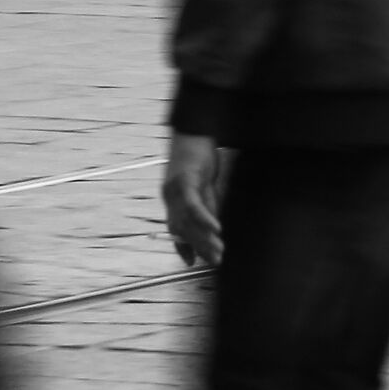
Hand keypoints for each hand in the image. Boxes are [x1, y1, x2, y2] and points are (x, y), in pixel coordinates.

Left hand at [162, 133, 224, 267]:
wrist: (193, 126)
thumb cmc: (200, 151)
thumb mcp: (206, 181)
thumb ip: (206, 202)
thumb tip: (211, 227)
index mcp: (172, 197)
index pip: (176, 227)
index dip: (182, 246)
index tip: (191, 263)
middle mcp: (169, 195)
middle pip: (183, 227)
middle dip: (199, 247)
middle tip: (216, 261)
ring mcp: (174, 187)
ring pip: (188, 220)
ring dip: (204, 238)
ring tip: (219, 252)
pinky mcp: (184, 178)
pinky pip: (194, 204)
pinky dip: (205, 218)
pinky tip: (217, 229)